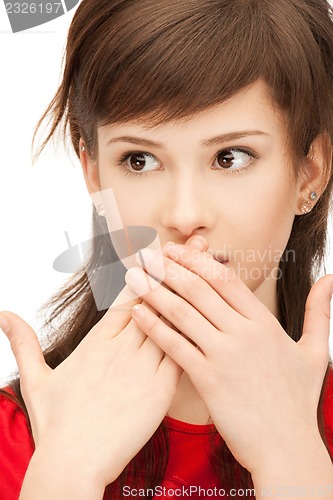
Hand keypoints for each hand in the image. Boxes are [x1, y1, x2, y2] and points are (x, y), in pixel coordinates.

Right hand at [0, 237, 204, 487]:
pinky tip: (212, 314)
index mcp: (96, 341)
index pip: (127, 295)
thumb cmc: (57, 424)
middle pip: (154, 298)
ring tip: (211, 265)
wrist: (74, 464)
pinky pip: (182, 350)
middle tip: (196, 243)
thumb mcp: (36, 379)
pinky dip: (195, 330)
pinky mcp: (161, 388)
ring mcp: (143, 366)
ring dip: (191, 292)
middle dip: (176, 268)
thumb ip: (24, 344)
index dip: (146, 270)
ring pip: (172, 320)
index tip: (160, 249)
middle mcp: (121, 347)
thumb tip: (3, 314)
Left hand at [125, 244, 332, 474]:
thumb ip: (319, 312)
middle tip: (147, 255)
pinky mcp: (208, 380)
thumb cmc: (298, 400)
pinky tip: (137, 313)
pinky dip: (154, 326)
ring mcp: (224, 355)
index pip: (225, 279)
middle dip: (170, 268)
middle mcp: (243, 333)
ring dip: (155, 291)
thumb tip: (329, 279)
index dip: (197, 260)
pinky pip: (175, 345)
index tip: (175, 250)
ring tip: (134, 277)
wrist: (287, 447)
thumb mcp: (315, 351)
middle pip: (200, 289)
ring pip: (183, 312)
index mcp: (264, 323)